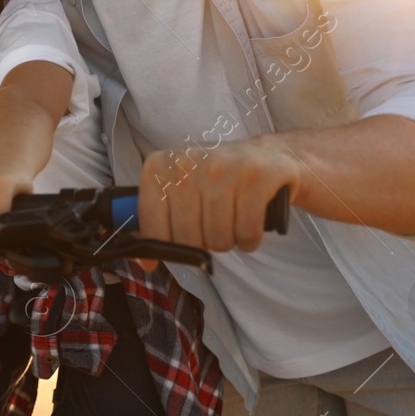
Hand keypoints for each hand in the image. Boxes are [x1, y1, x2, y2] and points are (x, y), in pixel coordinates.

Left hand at [137, 137, 300, 253]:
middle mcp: (188, 163)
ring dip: (229, 242)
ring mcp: (223, 167)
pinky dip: (250, 240)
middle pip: (187, 238)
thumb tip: (147, 261)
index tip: (174, 250)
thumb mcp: (179, 188)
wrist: (267, 154)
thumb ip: (158, 220)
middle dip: (203, 244)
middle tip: (213, 227)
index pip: (152, 226)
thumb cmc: (216, 179)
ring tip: (233, 222)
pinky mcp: (256, 176)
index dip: (163, 248)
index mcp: (160, 166)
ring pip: (218, 239)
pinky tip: (250, 225)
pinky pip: (247, 232)